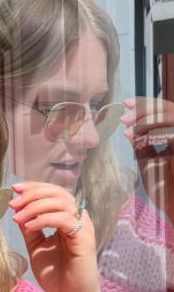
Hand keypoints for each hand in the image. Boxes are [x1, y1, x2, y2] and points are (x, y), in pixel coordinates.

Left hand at [10, 181, 100, 291]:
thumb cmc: (56, 274)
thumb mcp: (36, 247)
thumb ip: (30, 228)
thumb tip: (18, 210)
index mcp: (67, 218)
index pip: (53, 193)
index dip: (34, 187)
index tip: (14, 190)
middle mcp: (77, 218)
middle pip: (57, 193)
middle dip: (32, 194)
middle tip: (13, 203)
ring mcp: (83, 226)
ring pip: (60, 202)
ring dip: (35, 206)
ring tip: (18, 217)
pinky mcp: (84, 237)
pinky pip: (64, 219)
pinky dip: (44, 219)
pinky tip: (30, 226)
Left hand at [121, 96, 173, 221]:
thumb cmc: (164, 187)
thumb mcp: (149, 161)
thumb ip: (142, 144)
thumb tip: (130, 129)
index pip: (165, 111)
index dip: (146, 104)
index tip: (126, 104)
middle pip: (169, 109)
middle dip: (144, 109)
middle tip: (124, 116)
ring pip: (171, 117)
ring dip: (146, 120)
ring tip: (127, 127)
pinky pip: (172, 134)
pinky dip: (153, 133)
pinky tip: (137, 138)